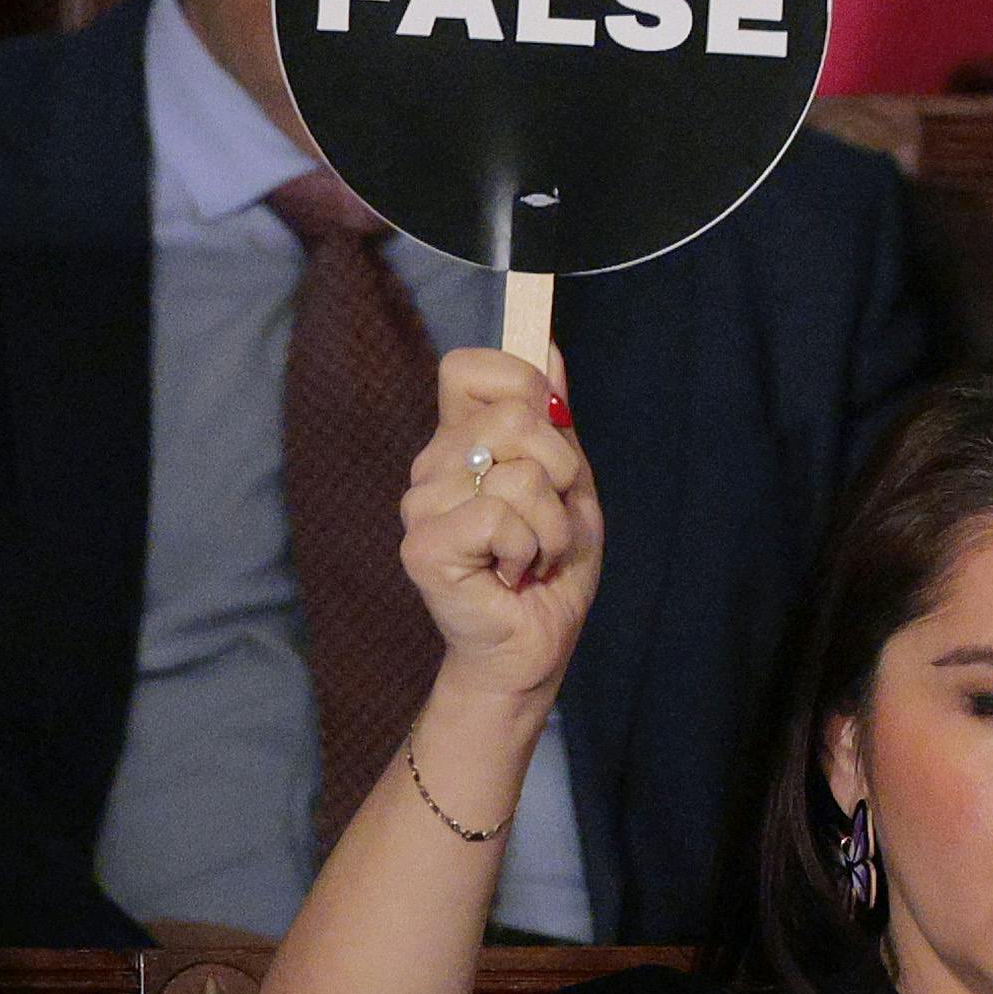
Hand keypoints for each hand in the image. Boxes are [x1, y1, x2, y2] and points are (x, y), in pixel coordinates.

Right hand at [400, 345, 600, 739]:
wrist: (534, 646)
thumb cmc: (549, 569)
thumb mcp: (570, 484)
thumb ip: (555, 420)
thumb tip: (549, 347)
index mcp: (461, 440)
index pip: (469, 368)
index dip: (520, 385)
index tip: (550, 432)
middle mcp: (433, 465)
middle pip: (514, 417)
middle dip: (563, 472)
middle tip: (550, 519)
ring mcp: (421, 504)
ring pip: (519, 474)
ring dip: (552, 525)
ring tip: (533, 555)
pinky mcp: (424, 546)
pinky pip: (500, 517)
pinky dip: (530, 549)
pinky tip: (514, 574)